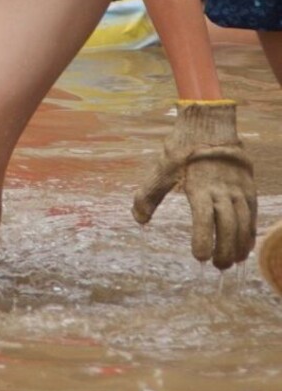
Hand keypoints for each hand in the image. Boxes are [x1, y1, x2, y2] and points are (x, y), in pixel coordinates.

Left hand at [133, 101, 255, 269]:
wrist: (209, 124)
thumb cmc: (182, 149)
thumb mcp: (161, 169)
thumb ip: (149, 195)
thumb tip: (139, 220)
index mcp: (199, 187)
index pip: (204, 220)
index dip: (203, 240)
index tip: (199, 257)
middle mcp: (222, 190)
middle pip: (228, 226)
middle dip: (224, 249)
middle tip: (217, 265)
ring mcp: (237, 189)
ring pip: (243, 222)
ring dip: (239, 245)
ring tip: (232, 261)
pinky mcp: (247, 186)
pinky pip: (252, 214)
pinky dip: (250, 232)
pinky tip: (245, 246)